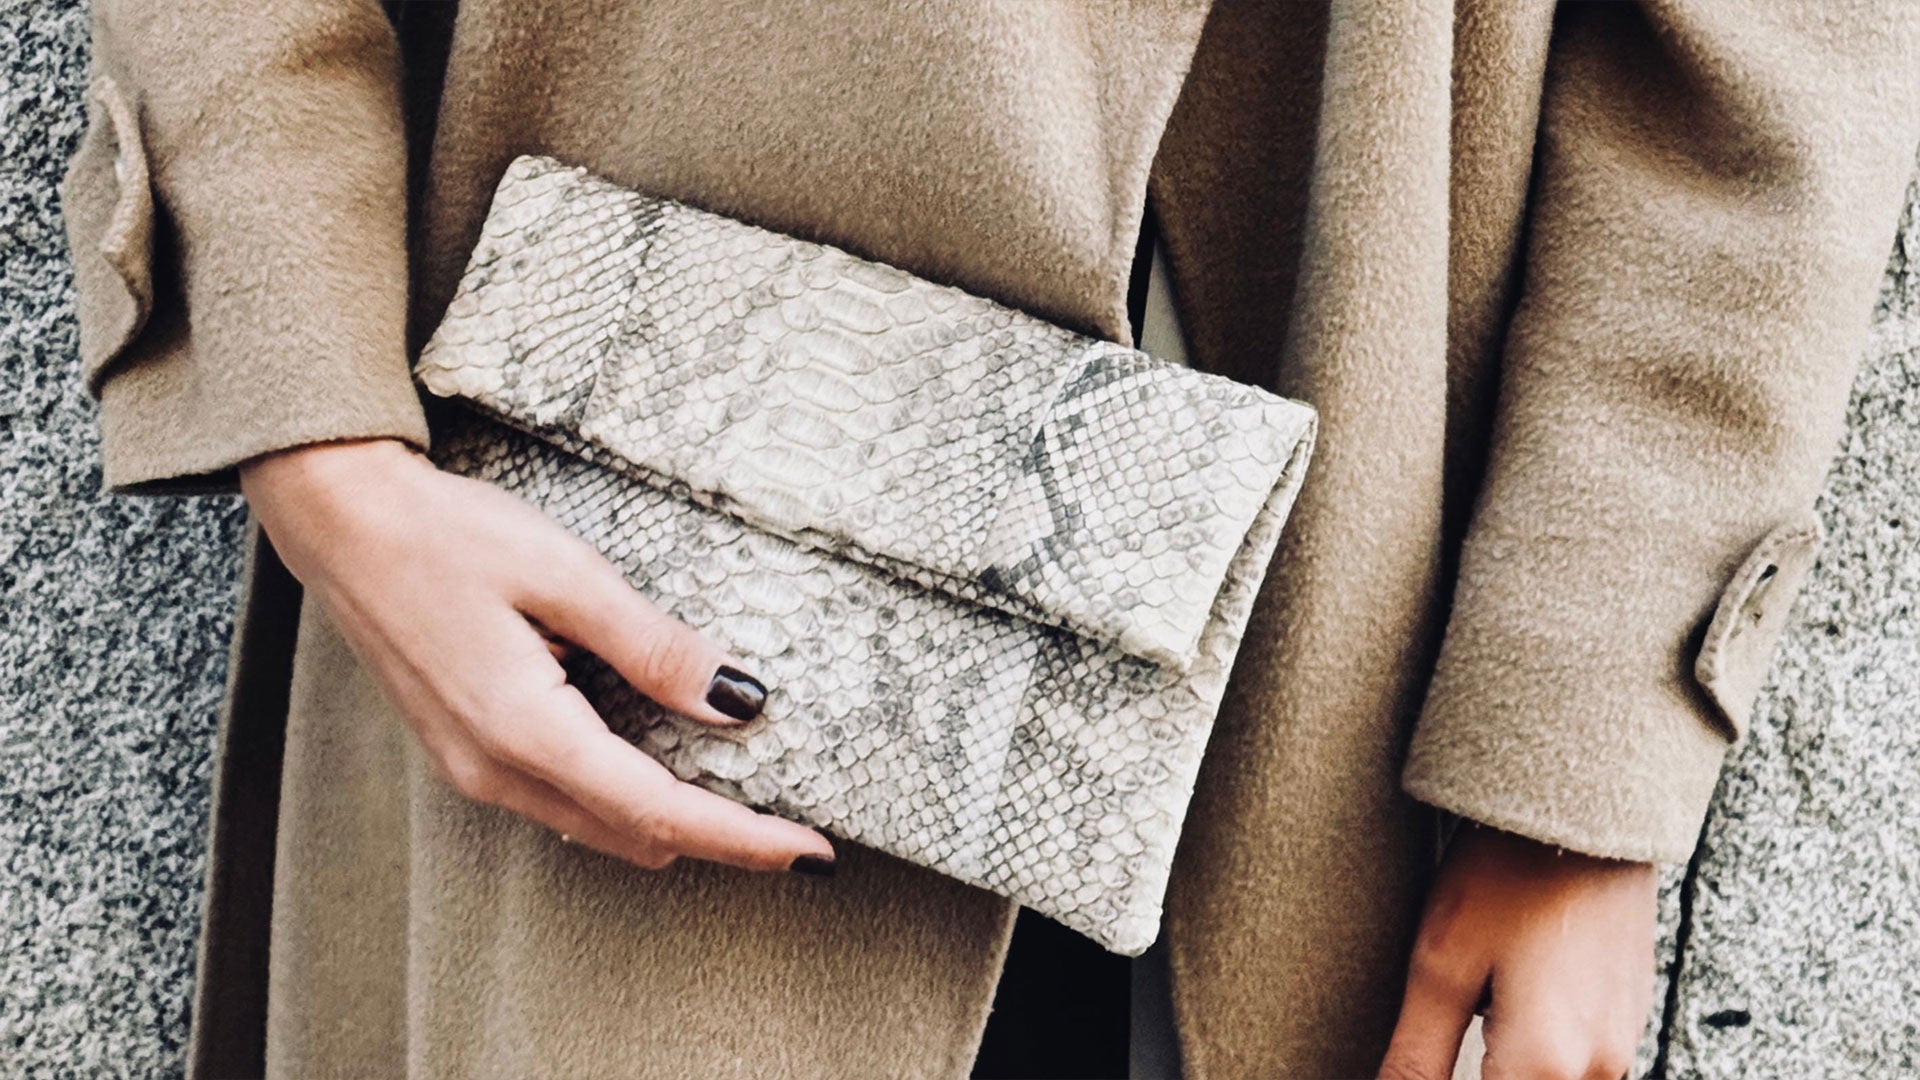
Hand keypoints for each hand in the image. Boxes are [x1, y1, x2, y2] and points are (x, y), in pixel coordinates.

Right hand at [239, 437, 836, 875]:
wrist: (341, 522)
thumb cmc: (447, 536)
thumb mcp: (568, 576)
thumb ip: (655, 647)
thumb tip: (739, 701)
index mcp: (526, 733)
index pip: (660, 812)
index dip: (743, 839)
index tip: (810, 855)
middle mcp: (495, 771)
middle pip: (635, 834)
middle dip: (720, 839)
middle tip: (795, 827)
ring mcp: (472, 768)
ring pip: (597, 826)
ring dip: (672, 822)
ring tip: (745, 800)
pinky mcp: (465, 751)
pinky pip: (561, 800)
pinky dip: (623, 798)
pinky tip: (660, 764)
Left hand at [1378, 824, 1654, 1079]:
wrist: (1586, 807)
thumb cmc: (1508, 875)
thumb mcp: (1441, 966)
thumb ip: (1416, 1057)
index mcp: (1546, 1067)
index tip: (1417, 1062)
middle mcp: (1599, 1070)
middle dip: (1475, 1071)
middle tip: (1448, 1019)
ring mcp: (1622, 1045)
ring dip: (1507, 1066)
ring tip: (1477, 1001)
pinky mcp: (1629, 1017)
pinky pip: (1577, 1063)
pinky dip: (1534, 1050)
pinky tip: (1508, 996)